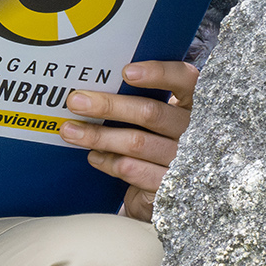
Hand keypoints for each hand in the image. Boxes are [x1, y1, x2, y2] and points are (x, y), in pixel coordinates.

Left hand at [57, 60, 196, 223]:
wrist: (171, 192)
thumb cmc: (158, 143)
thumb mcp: (158, 119)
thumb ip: (139, 100)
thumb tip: (94, 90)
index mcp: (194, 104)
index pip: (185, 79)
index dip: (158, 73)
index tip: (126, 72)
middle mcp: (194, 130)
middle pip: (151, 112)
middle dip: (109, 106)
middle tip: (76, 102)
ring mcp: (186, 159)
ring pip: (138, 142)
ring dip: (100, 136)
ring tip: (71, 131)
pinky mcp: (171, 185)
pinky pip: (136, 170)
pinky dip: (110, 162)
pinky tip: (94, 156)